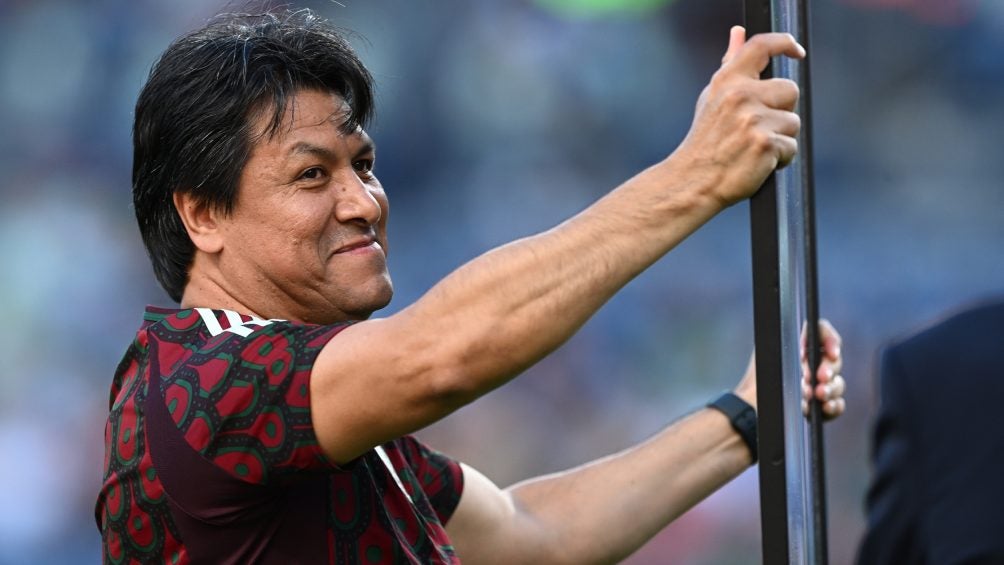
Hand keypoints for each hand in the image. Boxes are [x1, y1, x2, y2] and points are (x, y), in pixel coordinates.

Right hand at [673, 26, 804, 207]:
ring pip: (793, 122)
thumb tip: (738, 32)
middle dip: (782, 111)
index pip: (760, 47)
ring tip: (752, 149)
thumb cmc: (705, 141)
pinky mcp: (765, 143)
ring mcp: (753, 120)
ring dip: (780, 139)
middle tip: (757, 129)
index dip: (784, 43)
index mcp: (727, 81)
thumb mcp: (713, 97)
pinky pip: (791, 148)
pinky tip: (756, 163)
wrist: (693, 181)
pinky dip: (779, 160)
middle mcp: (740, 96)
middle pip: (790, 90)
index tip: (796, 51)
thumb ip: (731, 64)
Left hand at [732, 319, 845, 420]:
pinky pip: (836, 405)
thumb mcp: (768, 354)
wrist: (750, 410)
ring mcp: (816, 386)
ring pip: (837, 383)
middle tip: (821, 377)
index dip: (830, 339)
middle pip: (833, 360)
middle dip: (830, 369)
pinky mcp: (819, 406)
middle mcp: (810, 364)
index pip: (820, 332)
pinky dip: (834, 406)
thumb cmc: (757, 379)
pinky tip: (825, 407)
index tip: (831, 353)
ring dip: (831, 389)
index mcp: (798, 346)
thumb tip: (805, 341)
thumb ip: (787, 341)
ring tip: (818, 394)